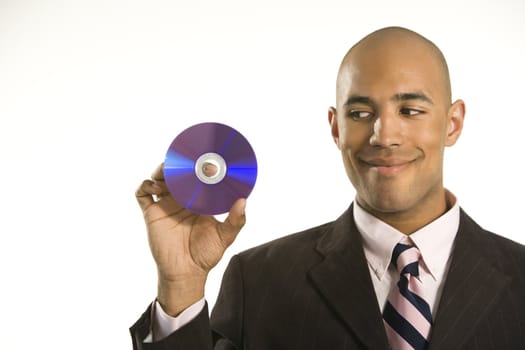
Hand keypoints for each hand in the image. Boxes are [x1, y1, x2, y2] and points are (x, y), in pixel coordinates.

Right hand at [135, 163, 246, 315]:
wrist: (186, 272)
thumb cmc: (206, 254)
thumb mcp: (224, 236)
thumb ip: (235, 220)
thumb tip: (243, 202)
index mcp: (197, 200)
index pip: (195, 177)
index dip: (197, 167)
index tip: (203, 158)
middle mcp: (180, 199)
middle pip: (175, 173)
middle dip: (177, 164)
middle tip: (183, 159)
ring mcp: (165, 205)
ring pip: (158, 178)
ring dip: (161, 170)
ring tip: (168, 170)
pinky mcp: (152, 213)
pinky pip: (142, 193)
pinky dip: (145, 184)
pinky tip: (156, 186)